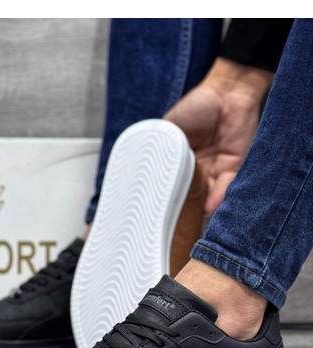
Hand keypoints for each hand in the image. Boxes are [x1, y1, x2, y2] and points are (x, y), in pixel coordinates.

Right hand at [164, 58, 272, 213]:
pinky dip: (218, 197)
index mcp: (180, 158)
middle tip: (173, 218)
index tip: (157, 208)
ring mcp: (216, 169)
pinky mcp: (234, 167)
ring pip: (208, 193)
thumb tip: (152, 173)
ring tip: (190, 217)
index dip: (167, 194)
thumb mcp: (170, 127)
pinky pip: (226, 186)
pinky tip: (209, 206)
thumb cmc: (198, 104)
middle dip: (184, 205)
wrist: (228, 91)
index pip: (173, 182)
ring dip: (201, 205)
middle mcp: (199, 167)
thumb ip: (161, 147)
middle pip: (190, 192)